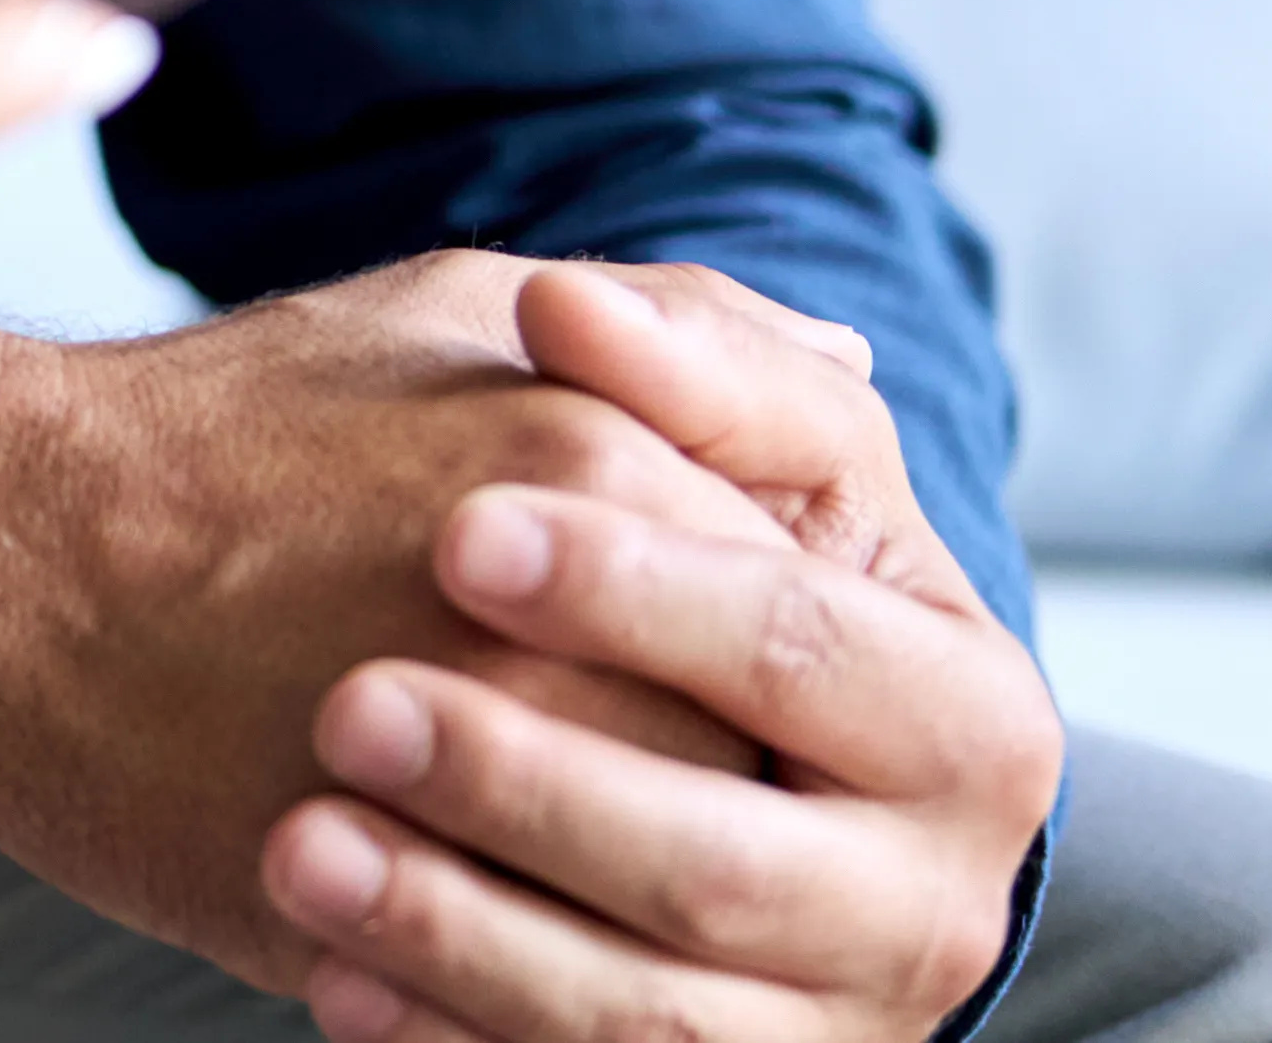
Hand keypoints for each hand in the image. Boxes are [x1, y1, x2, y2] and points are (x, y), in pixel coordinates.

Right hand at [0, 249, 794, 992]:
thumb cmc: (214, 421)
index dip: (782, 652)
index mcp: (606, 476)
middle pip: (770, 764)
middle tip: (671, 768)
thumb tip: (856, 382)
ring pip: (680, 900)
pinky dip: (562, 974)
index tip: (725, 664)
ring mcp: (486, 790)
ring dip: (660, 893)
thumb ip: (678, 332)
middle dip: (746, 783)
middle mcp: (575, 638)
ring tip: (596, 856)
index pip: (812, 609)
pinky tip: (521, 928)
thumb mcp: (452, 305)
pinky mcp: (401, 912)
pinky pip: (556, 989)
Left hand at [268, 265, 1062, 1042]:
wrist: (664, 741)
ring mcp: (833, 1025)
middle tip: (348, 703)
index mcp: (972, 715)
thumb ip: (689, 356)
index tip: (455, 529)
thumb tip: (573, 303)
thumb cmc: (691, 559)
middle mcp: (936, 898)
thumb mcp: (729, 445)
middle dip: (532, 785)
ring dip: (462, 931)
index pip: (804, 644)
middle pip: (726, 859)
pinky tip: (330, 975)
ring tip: (299, 844)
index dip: (638, 590)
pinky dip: (455, 1038)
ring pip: (652, 1014)